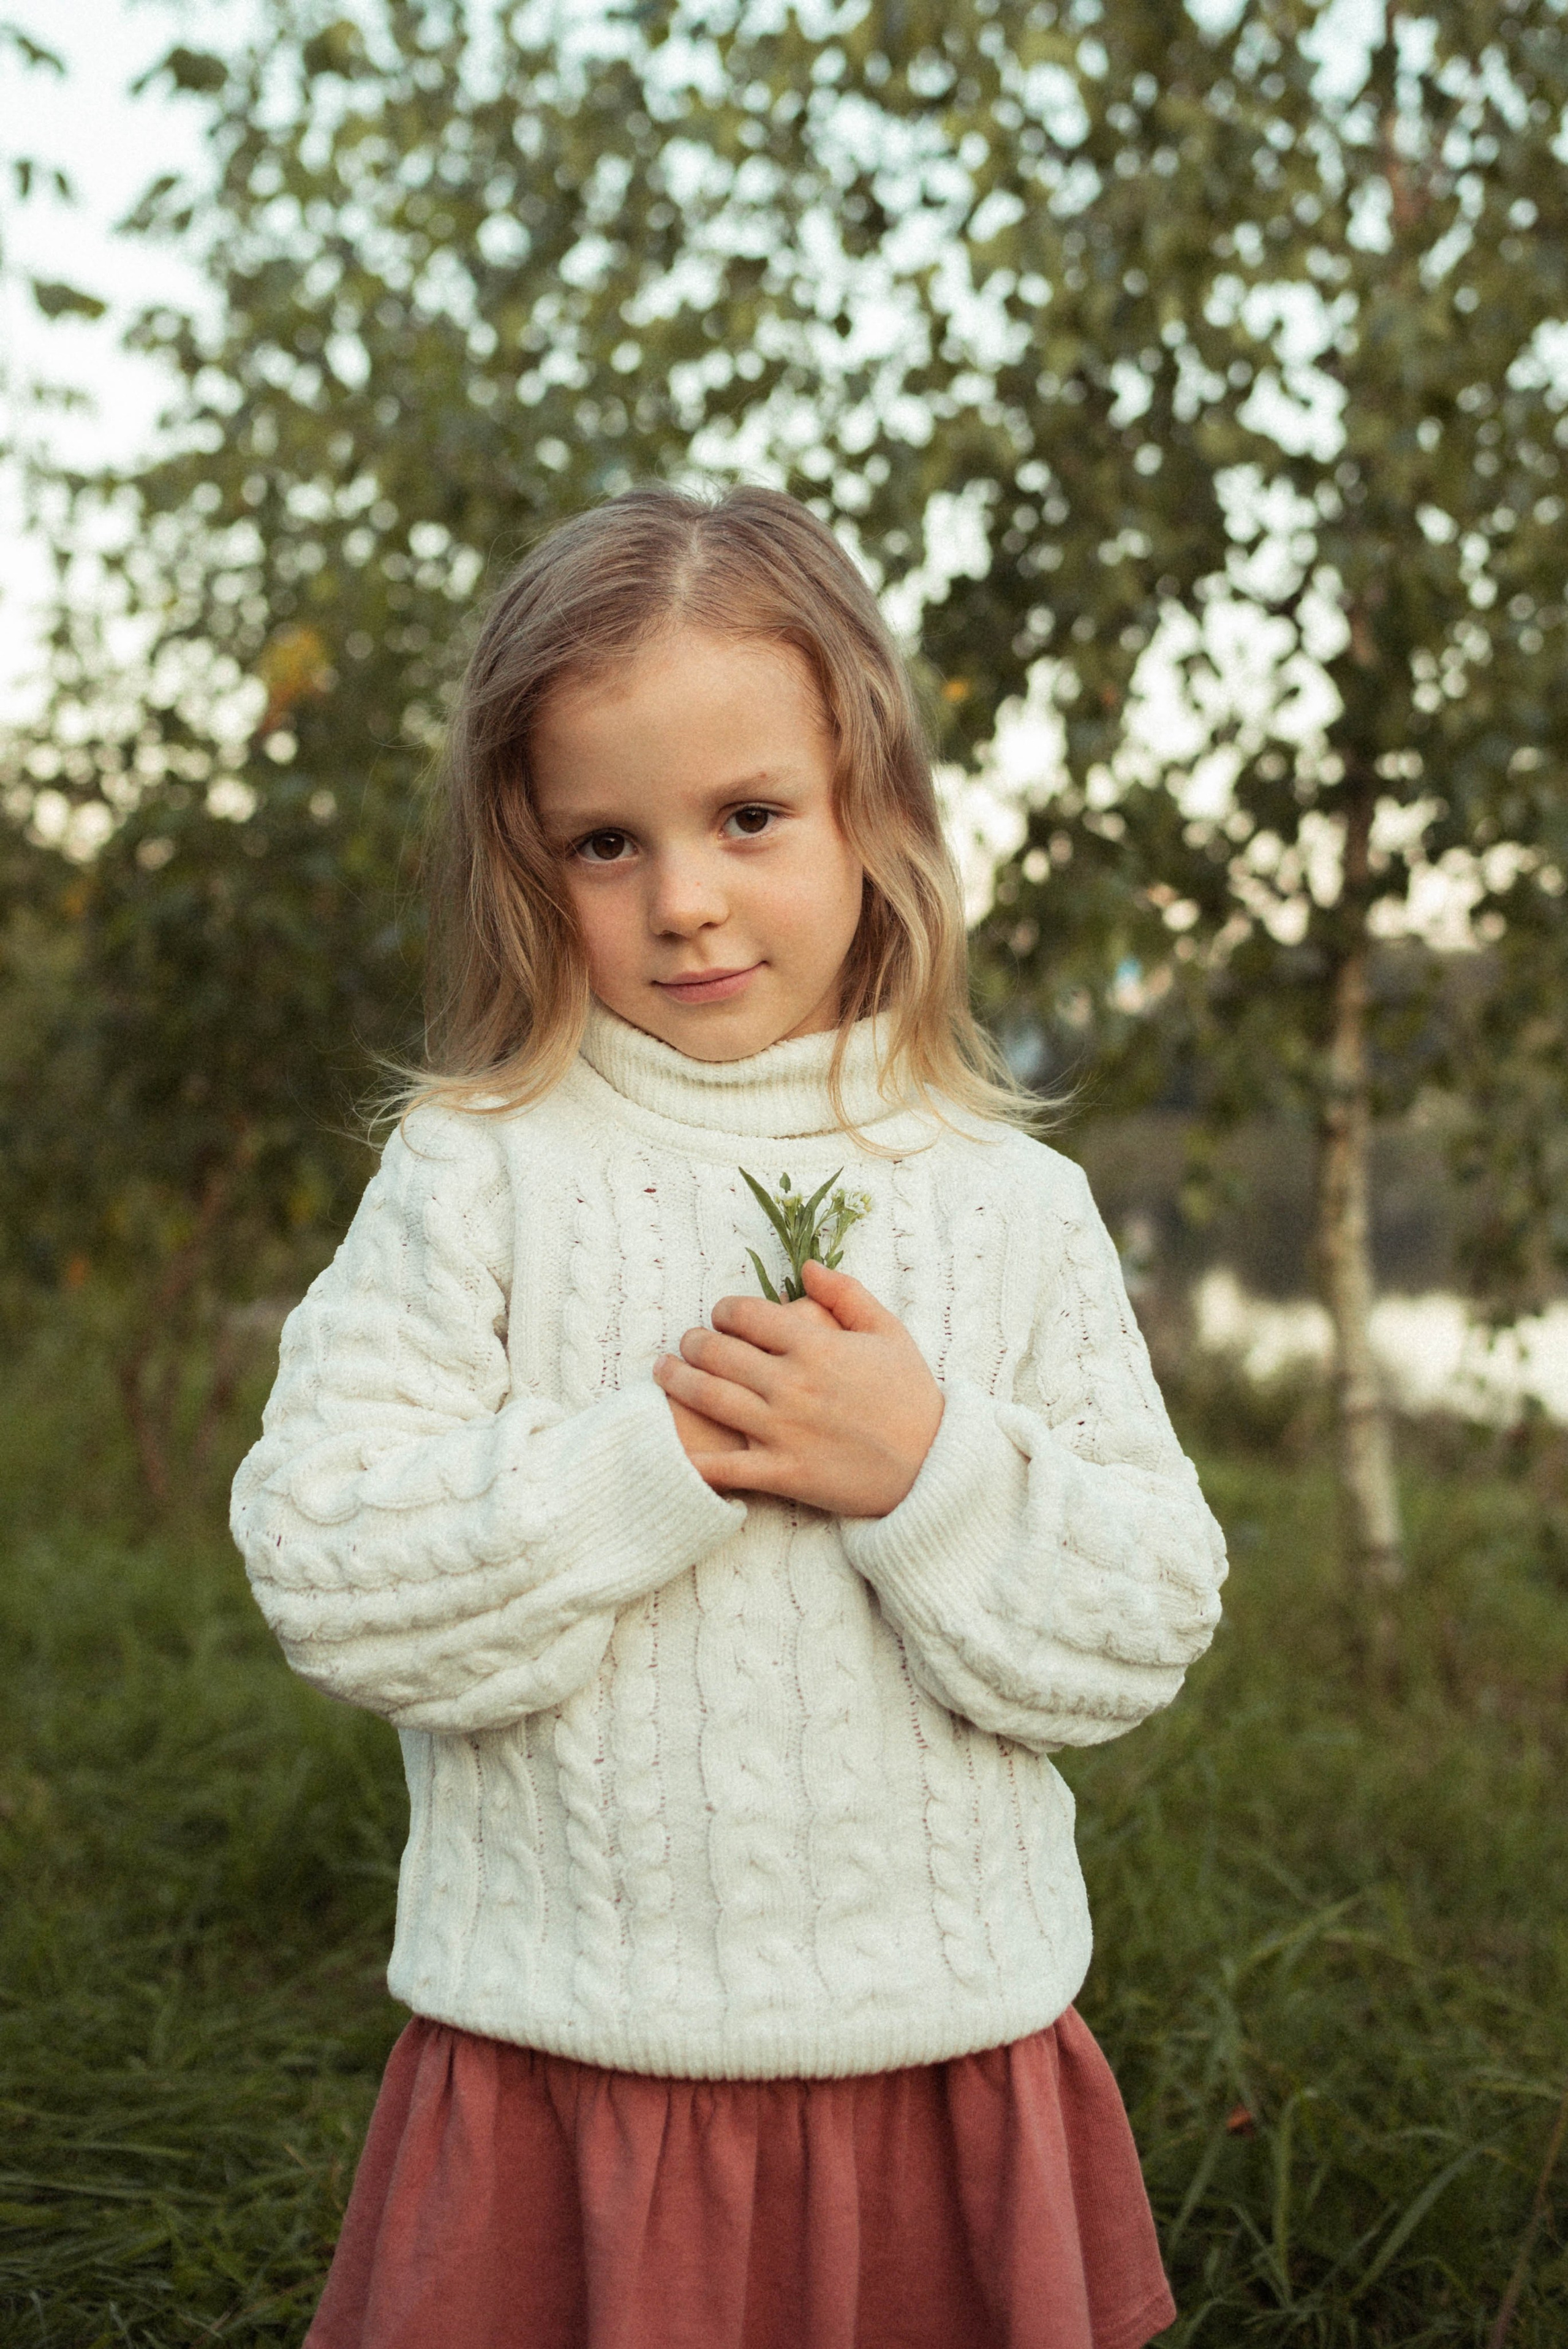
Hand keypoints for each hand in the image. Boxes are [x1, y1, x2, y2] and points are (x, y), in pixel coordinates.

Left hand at [653, 1260, 943, 1516]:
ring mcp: (782, 1430)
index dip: (725, 1311)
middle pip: (718, 1353)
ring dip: (677, 1381)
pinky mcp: (782, 1472)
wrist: (933, 1466)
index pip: (747, 1315)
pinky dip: (692, 1460)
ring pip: (710, 1398)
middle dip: (693, 1342)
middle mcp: (791, 1384)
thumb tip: (807, 1266)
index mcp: (816, 1346)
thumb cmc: (913, 1398)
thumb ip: (846, 1295)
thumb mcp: (889, 1333)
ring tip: (663, 1372)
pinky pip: (724, 1468)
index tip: (721, 1316)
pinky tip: (671, 1450)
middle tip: (686, 1342)